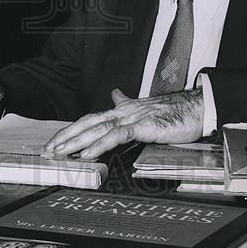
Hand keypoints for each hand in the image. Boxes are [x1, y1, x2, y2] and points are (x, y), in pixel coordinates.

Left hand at [43, 86, 203, 159]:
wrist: (197, 109)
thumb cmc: (175, 113)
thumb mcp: (146, 109)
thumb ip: (128, 103)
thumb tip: (115, 94)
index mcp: (123, 110)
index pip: (91, 119)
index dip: (73, 129)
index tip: (57, 141)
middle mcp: (123, 112)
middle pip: (87, 123)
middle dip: (66, 136)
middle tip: (49, 149)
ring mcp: (132, 118)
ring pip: (96, 129)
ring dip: (75, 141)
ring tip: (60, 152)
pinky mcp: (143, 126)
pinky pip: (116, 136)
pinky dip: (99, 144)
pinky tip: (87, 153)